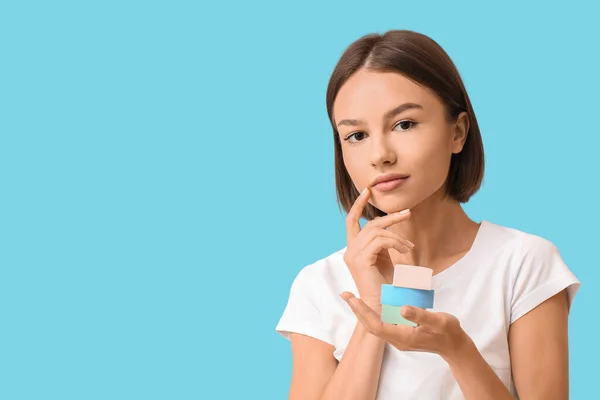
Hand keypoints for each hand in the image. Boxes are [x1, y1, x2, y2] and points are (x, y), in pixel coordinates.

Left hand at [339, 292, 472, 360]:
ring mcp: (398, 337)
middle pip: (371, 326)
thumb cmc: (448, 332)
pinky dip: (372, 313)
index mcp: (404, 336)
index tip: (353, 299)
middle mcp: (397, 339)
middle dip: (357, 311)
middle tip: (345, 294)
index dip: (363, 312)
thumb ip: (421, 315)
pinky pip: (381, 323)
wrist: (454, 345)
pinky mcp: (400, 333)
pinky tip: (369, 303)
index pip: (377, 326)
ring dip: (362, 312)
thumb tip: (402, 308)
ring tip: (352, 297)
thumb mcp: (439, 321)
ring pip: (374, 325)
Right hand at [343, 187, 414, 308]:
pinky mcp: (361, 260)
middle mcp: (350, 251)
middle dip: (390, 217)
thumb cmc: (386, 287)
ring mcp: (353, 255)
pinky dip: (395, 243)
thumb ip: (384, 243)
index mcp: (353, 249)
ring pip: (376, 231)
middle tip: (408, 213)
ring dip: (396, 235)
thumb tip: (392, 228)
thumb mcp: (385, 259)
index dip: (358, 205)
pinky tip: (404, 251)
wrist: (383, 307)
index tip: (367, 191)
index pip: (351, 221)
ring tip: (408, 247)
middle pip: (369, 224)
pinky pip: (380, 241)